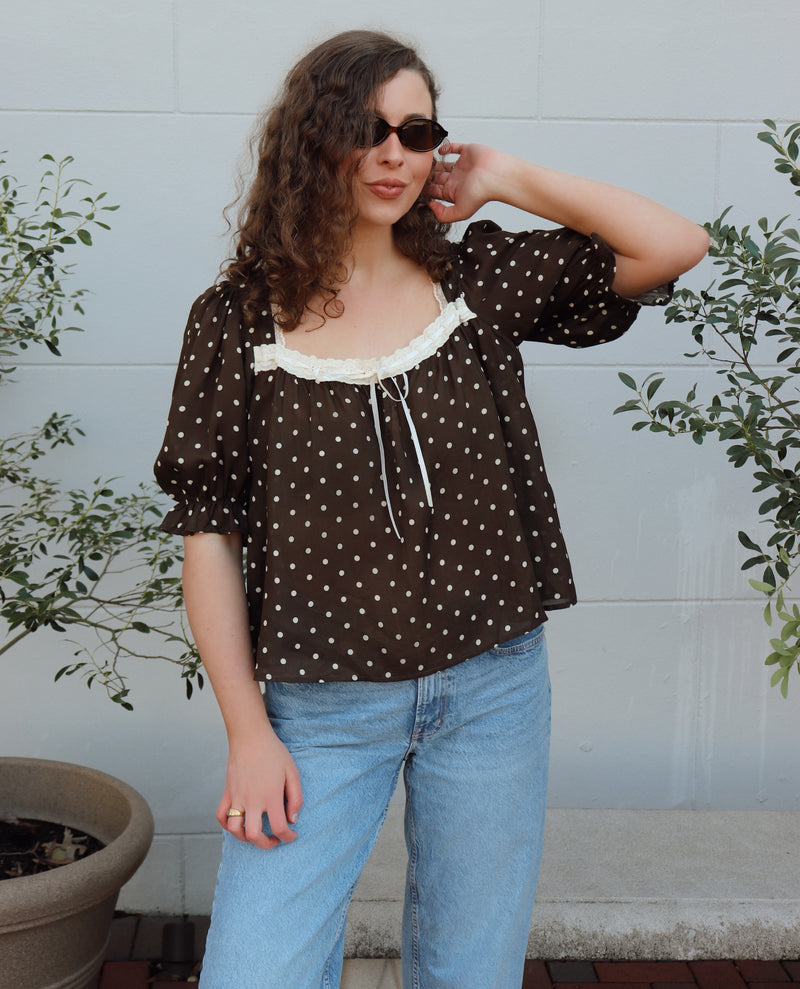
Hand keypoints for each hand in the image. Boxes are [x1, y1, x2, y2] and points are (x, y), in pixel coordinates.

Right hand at [216, 731, 302, 849]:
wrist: (250, 736)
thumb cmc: (273, 752)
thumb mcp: (292, 771)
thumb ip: (296, 797)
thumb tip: (292, 819)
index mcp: (271, 796)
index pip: (279, 827)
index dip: (288, 837)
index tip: (292, 835)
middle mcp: (252, 800)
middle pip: (254, 836)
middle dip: (266, 844)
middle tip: (274, 839)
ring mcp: (237, 797)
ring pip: (234, 829)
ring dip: (245, 837)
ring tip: (256, 832)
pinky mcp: (227, 792)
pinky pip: (221, 816)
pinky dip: (227, 824)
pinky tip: (238, 822)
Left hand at [425, 141, 500, 223]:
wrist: (494, 176)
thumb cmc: (481, 193)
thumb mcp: (460, 212)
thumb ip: (444, 215)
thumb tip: (430, 206)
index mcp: (454, 192)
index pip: (435, 191)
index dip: (426, 189)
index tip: (416, 186)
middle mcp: (457, 179)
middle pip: (437, 177)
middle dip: (428, 176)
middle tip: (418, 172)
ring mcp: (461, 165)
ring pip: (443, 163)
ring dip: (435, 163)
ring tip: (425, 162)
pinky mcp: (466, 152)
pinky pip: (454, 148)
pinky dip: (446, 148)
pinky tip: (439, 151)